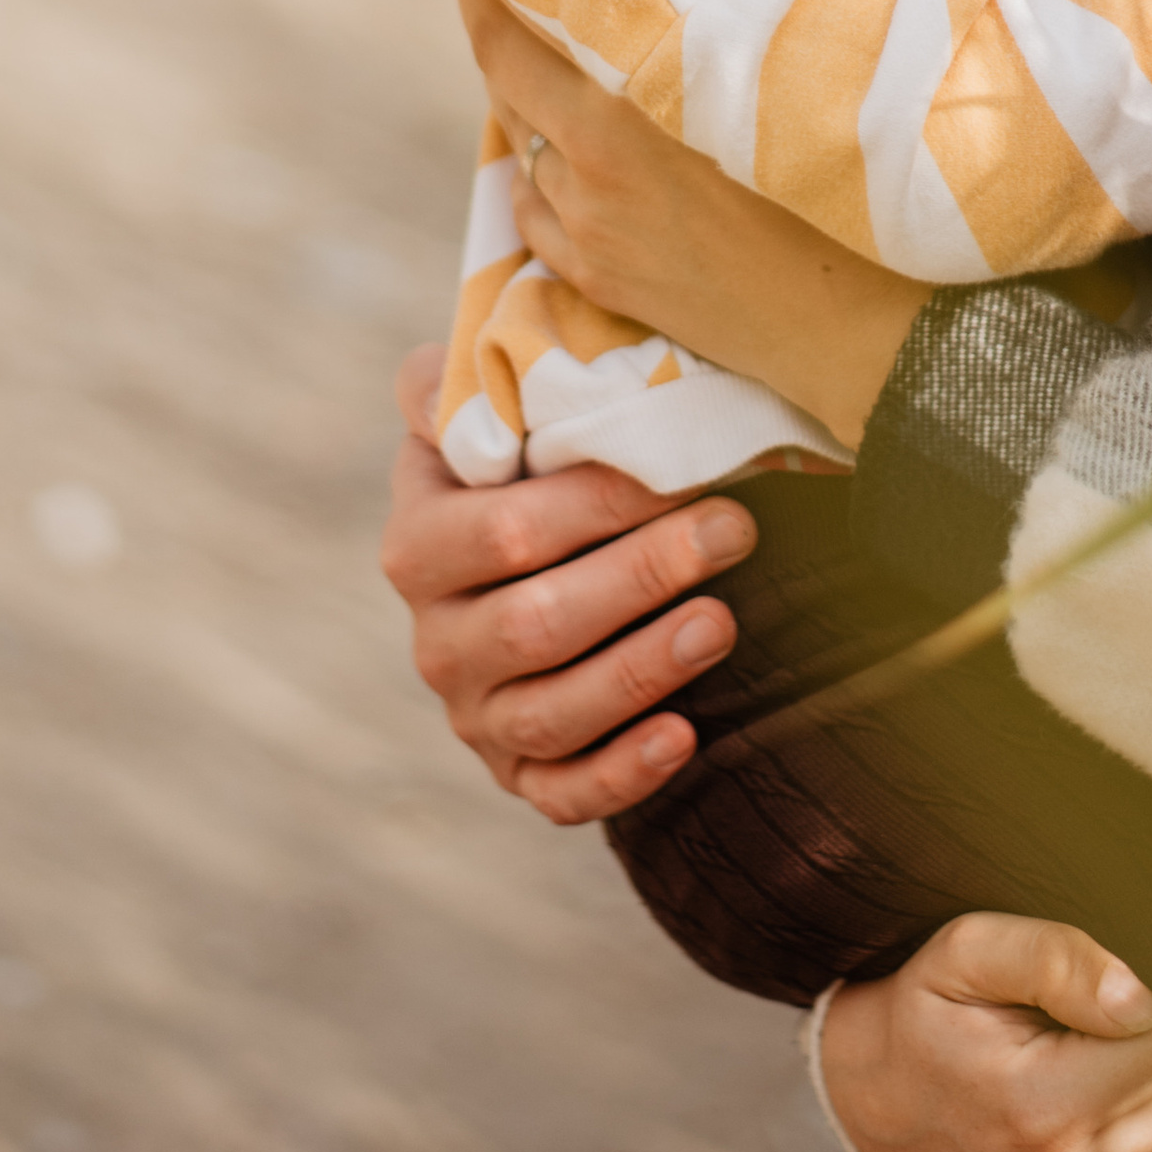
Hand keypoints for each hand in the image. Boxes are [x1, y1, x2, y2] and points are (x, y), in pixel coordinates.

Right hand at [380, 345, 756, 822]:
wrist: (519, 562)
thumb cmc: (516, 470)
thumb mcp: (477, 414)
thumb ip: (464, 382)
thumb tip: (487, 357)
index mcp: (418, 547)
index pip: (506, 532)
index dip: (600, 504)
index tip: (684, 471)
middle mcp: (436, 643)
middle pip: (537, 624)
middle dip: (643, 575)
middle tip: (733, 530)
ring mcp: (476, 716)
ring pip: (554, 712)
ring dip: (644, 668)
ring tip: (722, 621)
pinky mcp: (519, 774)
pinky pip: (563, 794)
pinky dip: (623, 774)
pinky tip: (686, 735)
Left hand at [457, 0, 928, 446]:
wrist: (846, 319)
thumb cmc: (829, 185)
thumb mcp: (754, 91)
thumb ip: (687, 43)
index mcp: (618, 120)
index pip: (509, 46)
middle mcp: (587, 176)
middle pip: (509, 92)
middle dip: (503, 41)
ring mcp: (588, 233)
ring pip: (524, 153)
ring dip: (529, 110)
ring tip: (553, 69)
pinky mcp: (600, 279)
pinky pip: (537, 214)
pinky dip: (540, 176)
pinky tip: (563, 157)